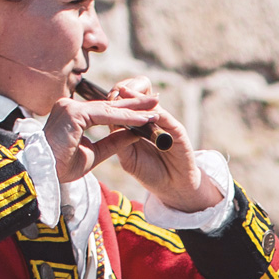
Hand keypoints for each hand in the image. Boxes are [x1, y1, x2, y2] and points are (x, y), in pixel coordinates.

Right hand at [42, 87, 163, 182]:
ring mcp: (70, 107)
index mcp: (73, 114)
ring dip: (134, 110)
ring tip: (155, 110)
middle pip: (109, 105)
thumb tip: (135, 134)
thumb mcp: (95, 153)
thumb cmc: (62, 167)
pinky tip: (142, 119)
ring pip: (109, 108)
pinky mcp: (73, 113)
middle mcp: (70, 106)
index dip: (127, 111)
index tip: (146, 111)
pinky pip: (105, 115)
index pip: (105, 110)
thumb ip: (113, 142)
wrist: (42, 176)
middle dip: (134, 104)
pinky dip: (125, 118)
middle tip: (156, 100)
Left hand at [96, 78, 221, 212]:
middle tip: (113, 92)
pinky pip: (165, 118)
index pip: (124, 104)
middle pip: (137, 94)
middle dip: (124, 91)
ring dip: (136, 96)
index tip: (101, 97)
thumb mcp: (128, 158)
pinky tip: (143, 110)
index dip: (114, 99)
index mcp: (137, 124)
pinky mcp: (177, 130)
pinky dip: (154, 112)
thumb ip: (119, 141)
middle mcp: (151, 119)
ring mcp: (164, 123)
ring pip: (150, 101)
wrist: (173, 187)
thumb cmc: (149, 172)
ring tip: (124, 92)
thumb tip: (108, 123)